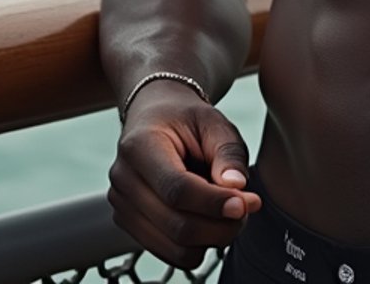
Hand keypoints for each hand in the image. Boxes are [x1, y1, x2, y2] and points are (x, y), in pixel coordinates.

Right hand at [107, 81, 263, 267]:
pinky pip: (169, 253)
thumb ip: (227, 152)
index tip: (246, 204)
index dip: (214, 203)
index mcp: (140, 145)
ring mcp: (121, 205)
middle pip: (176, 225)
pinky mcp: (128, 223)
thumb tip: (237, 187)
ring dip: (212, 239)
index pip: (177, 189)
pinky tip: (209, 219)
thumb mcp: (213, 121)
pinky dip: (197, 244)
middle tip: (248, 209)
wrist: (155, 116)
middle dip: (220, 226)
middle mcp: (124, 178)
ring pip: (174, 248)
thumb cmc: (186, 118)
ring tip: (230, 212)